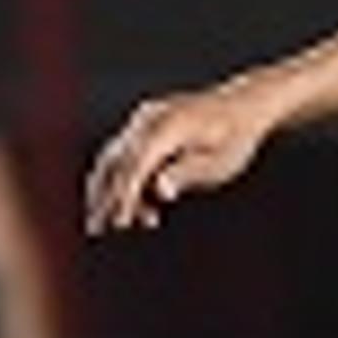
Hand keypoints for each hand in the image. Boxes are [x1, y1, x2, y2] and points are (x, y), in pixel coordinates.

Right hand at [84, 80, 272, 232]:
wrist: (244, 107)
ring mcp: (145, 121)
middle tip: (94, 230)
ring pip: (115, 159)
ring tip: (110, 225)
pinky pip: (127, 156)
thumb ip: (187, 173)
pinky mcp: (146, 128)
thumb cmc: (236, 137)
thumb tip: (160, 190)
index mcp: (169, 126)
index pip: (135, 165)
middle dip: (103, 197)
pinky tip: (144, 210)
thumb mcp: (220, 162)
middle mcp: (150, 119)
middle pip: (115, 161)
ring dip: (109, 192)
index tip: (119, 224)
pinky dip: (127, 182)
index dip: (124, 196)